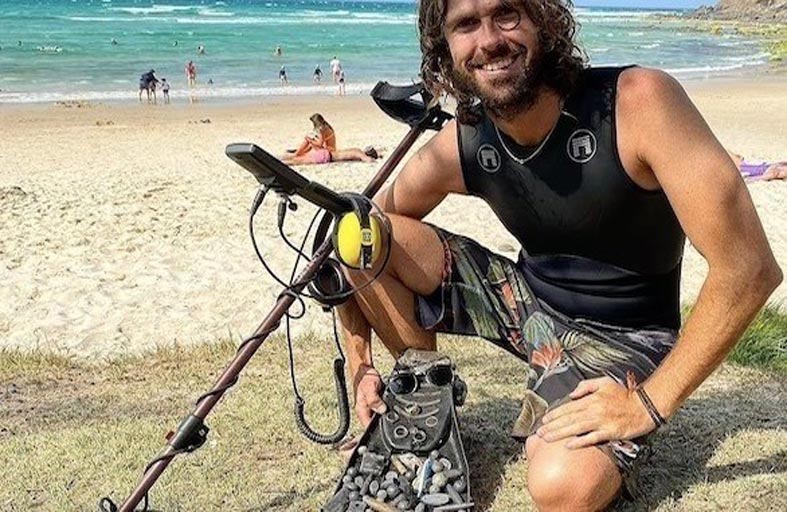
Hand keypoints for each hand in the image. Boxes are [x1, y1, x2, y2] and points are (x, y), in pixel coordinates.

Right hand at [353, 364, 386, 426]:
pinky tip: (389, 404)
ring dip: (385, 415)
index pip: (367, 427)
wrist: (365, 369)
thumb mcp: (369, 388)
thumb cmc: (364, 377)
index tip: (385, 427)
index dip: (376, 429)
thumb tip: (381, 410)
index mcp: (361, 410)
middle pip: (374, 423)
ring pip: (378, 417)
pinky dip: (386, 408)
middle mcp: (365, 411)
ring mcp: (370, 407)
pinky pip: (381, 409)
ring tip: (391, 411)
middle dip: (383, 422)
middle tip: (391, 418)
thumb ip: (374, 400)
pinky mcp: (375, 403)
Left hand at [536, 376, 655, 448]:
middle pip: (568, 419)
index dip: (554, 414)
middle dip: (552, 426)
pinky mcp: (609, 432)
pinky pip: (591, 438)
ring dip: (560, 433)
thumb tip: (572, 394)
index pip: (568, 407)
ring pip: (576, 429)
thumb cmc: (624, 395)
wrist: (644, 406)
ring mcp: (601, 422)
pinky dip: (579, 442)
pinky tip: (569, 445)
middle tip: (539, 432)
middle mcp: (593, 410)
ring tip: (547, 438)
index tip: (544, 419)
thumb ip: (586, 386)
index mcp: (591, 399)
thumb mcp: (604, 383)